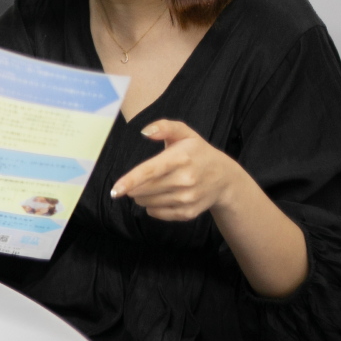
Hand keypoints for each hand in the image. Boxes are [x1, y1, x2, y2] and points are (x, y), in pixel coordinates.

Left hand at [109, 120, 240, 220]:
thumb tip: (145, 131)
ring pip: (146, 202)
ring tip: (157, 184)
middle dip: (134, 186)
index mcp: (180, 158)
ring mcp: (187, 198)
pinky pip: (156, 213)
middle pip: (143, 190)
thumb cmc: (198, 153)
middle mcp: (185, 180)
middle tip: (144, 178)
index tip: (115, 190)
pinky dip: (153, 206)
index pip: (150, 171)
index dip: (130, 181)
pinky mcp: (188, 213)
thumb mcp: (185, 134)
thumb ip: (165, 127)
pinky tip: (164, 195)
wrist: (226, 179)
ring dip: (142, 196)